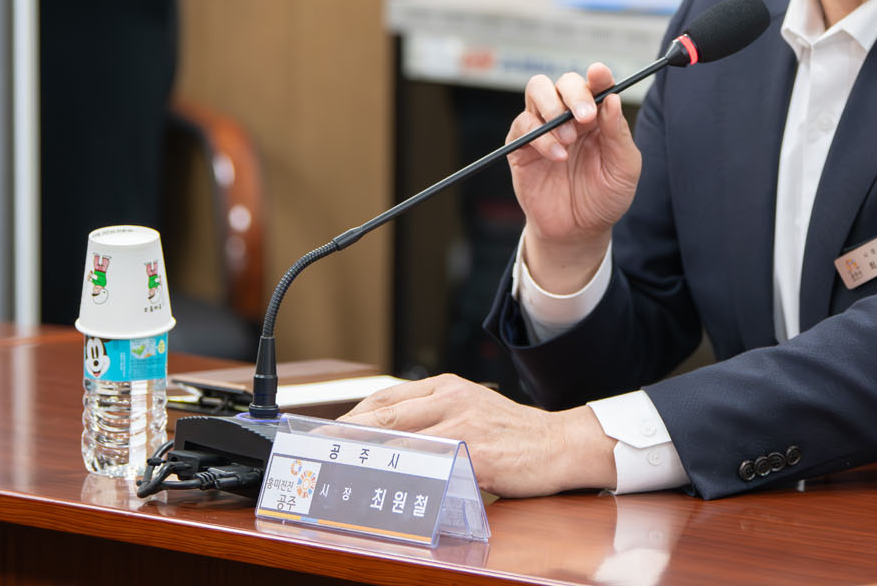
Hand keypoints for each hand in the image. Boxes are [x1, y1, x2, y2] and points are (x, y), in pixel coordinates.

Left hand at [339, 375, 615, 497]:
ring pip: (400, 440)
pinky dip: (400, 479)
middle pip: (384, 416)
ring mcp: (463, 427)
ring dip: (363, 459)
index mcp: (448, 387)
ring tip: (334, 474)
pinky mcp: (476, 455)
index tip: (323, 434)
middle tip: (314, 454)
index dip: (350, 417)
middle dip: (344, 437)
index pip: (386, 398)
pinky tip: (381, 490)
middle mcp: (452, 400)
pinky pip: (428, 468)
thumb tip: (386, 437)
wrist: (561, 444)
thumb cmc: (515, 434)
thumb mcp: (472, 409)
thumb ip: (434, 418)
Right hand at [508, 63, 640, 291]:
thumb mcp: (624, 167)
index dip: (597, 75)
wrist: (578, 231)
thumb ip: (618, 133)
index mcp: (597, 117)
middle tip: (585, 116)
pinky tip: (557, 156)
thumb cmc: (604, 198)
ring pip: (537, 91)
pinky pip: (523, 125)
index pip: (595, 84)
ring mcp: (544, 129)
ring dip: (552, 108)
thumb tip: (612, 99)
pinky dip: (541, 137)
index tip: (600, 74)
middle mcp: (569, 116)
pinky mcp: (522, 147)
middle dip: (574, 93)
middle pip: (563, 82)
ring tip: (568, 138)